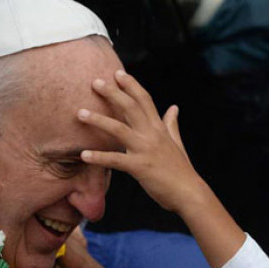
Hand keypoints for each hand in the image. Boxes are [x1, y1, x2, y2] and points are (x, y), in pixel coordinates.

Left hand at [77, 70, 218, 216]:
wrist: (189, 193)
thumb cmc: (181, 170)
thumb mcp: (177, 143)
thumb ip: (171, 124)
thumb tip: (174, 108)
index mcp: (159, 128)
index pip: (144, 100)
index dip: (131, 85)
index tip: (117, 73)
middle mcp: (152, 135)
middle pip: (130, 107)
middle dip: (112, 93)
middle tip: (94, 82)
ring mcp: (145, 150)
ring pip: (118, 129)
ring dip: (98, 120)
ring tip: (80, 113)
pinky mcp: (140, 167)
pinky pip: (115, 160)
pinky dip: (99, 157)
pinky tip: (83, 155)